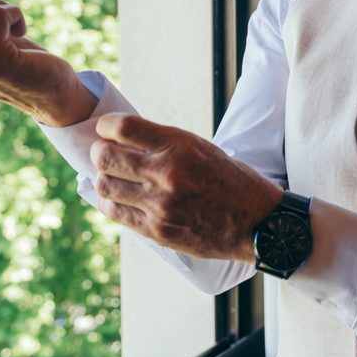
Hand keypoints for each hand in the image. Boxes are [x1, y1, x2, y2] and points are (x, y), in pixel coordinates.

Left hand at [90, 114, 283, 261]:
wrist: (256, 223)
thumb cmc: (231, 181)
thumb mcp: (202, 149)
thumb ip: (164, 144)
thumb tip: (124, 139)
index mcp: (181, 146)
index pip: (123, 127)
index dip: (106, 125)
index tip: (106, 129)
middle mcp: (167, 174)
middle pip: (106, 157)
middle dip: (99, 152)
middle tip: (104, 153)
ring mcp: (160, 205)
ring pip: (105, 185)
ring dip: (103, 177)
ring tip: (113, 177)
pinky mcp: (157, 230)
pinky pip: (115, 213)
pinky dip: (110, 202)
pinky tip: (118, 198)